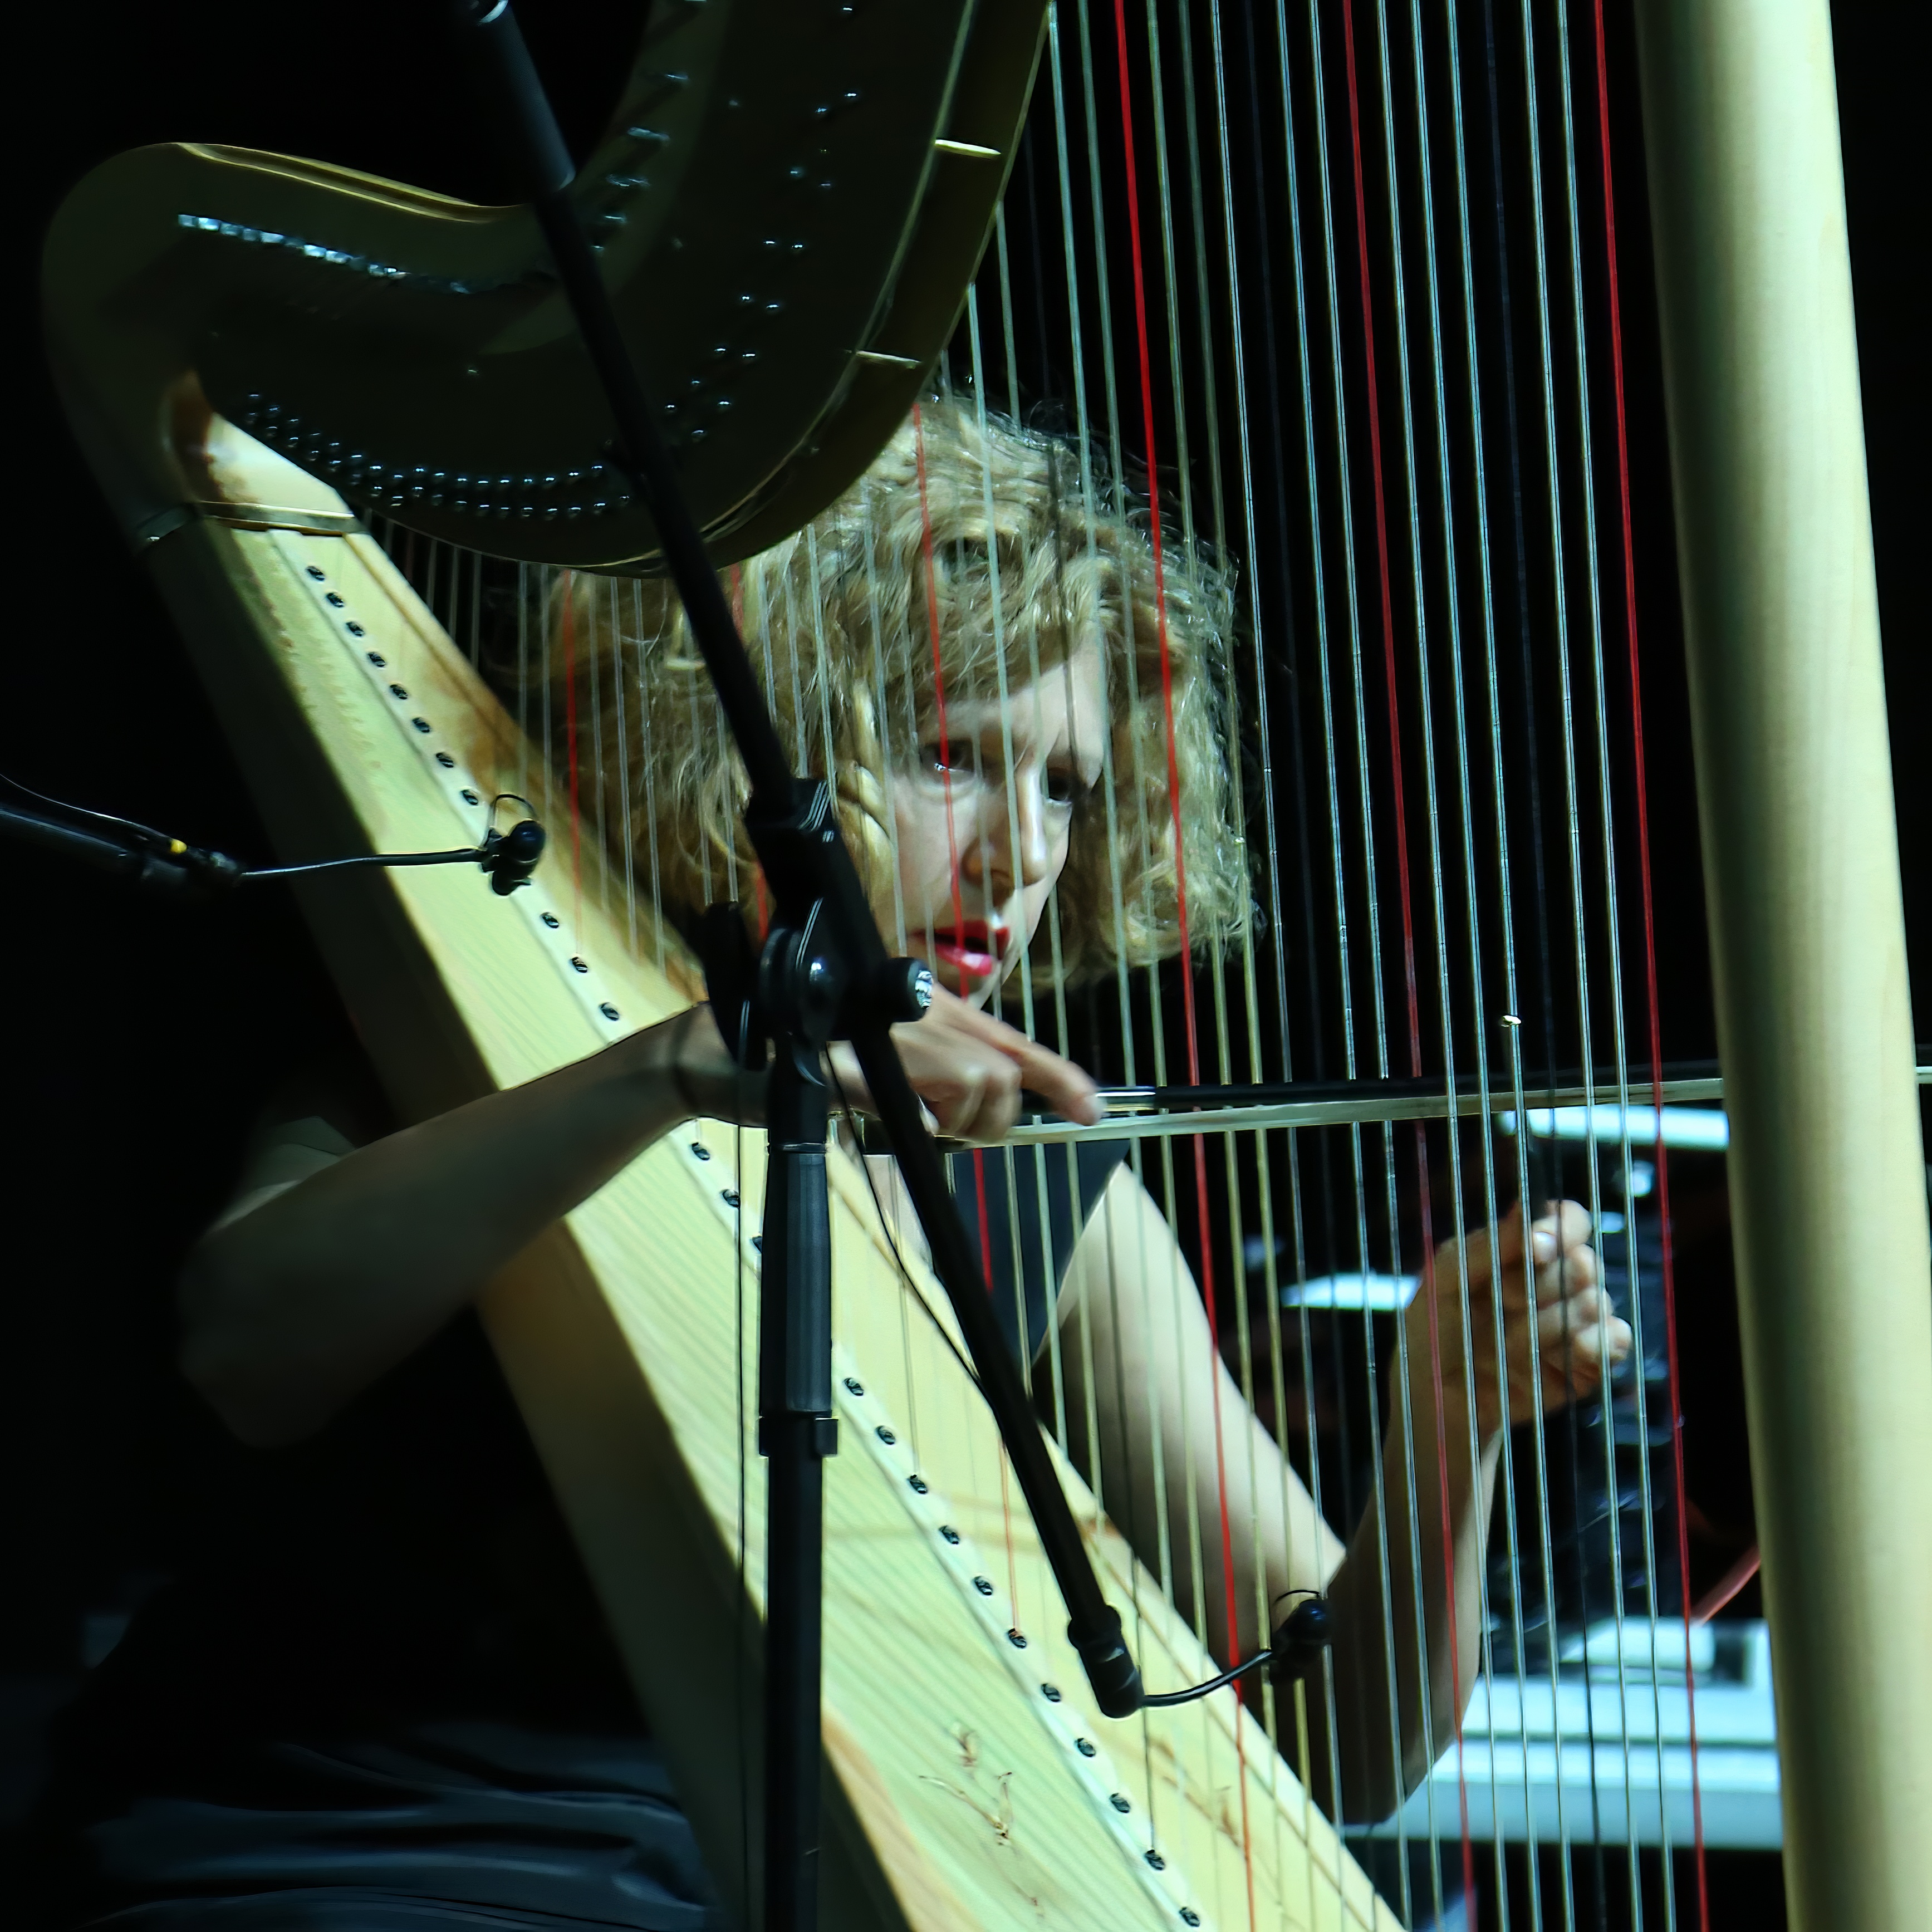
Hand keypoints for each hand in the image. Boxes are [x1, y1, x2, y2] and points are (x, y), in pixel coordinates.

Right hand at [654, 993, 1103, 1144]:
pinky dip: (915, 1127)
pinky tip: (892, 1125)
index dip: (1060, 1076)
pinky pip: (914, 1108)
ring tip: (911, 1124)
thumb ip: (930, 1081)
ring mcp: (885, 1031)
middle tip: (953, 1135)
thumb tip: (985, 1114)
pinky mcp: (852, 1061)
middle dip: (994, 1118)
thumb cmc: (794, 1057)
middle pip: (1003, 1070)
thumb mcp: (875, 1068)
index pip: (1012, 1041)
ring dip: (956, 1124)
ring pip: (973, 1085)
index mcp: (928, 1006)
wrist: (714, 1054)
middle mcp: (917, 1006)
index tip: (1093, 1111)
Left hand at [1414, 1199, 1632, 1441]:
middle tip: (1505, 1304)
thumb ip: (1487, 1246)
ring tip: (1511, 1343)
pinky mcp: (1587, 1364)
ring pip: (1597, 1302)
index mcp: (1525, 1251)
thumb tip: (1527, 1210)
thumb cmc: (1433, 1328)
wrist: (1436, 1398)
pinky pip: (1617, 1341)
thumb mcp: (1445, 1280)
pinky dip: (1592, 1345)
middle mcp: (1557, 1282)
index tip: (1535, 1250)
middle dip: (1544, 1285)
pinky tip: (1559, 1356)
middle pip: (1585, 1262)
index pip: (1569, 1220)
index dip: (1562, 1228)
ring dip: (1551, 1323)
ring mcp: (1575, 1323)